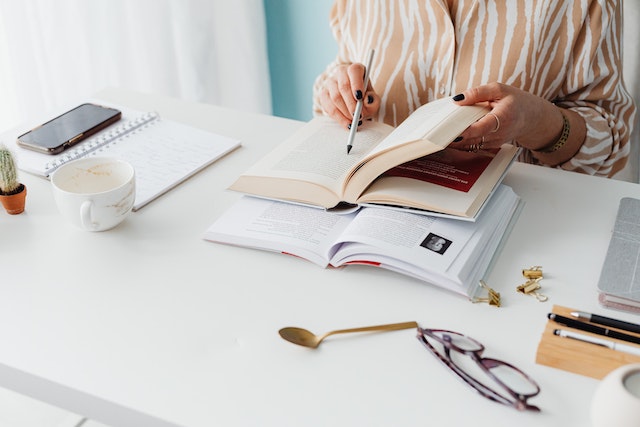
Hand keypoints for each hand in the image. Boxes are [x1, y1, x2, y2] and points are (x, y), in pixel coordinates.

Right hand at [317, 63, 380, 129]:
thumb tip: (368, 100)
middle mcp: (341, 73)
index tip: (360, 97)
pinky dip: (338, 117)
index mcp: (355, 69)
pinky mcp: (323, 94)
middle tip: (358, 115)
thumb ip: (373, 100)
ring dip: (345, 112)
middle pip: (343, 87)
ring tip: (354, 120)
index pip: (354, 71)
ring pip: (335, 97)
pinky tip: (347, 123)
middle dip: (351, 104)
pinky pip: (328, 106)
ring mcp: (330, 83)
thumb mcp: (373, 99)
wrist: (354, 102)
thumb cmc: (364, 98)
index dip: (356, 84)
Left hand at [448, 82, 564, 152]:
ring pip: (470, 145)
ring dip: (454, 141)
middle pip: (473, 139)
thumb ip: (478, 93)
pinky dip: (460, 142)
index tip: (451, 130)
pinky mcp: (490, 146)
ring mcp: (494, 142)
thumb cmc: (515, 101)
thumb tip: (457, 99)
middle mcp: (499, 133)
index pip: (483, 127)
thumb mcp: (499, 89)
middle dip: (454, 136)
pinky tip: (448, 135)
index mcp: (503, 117)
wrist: (530, 117)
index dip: (466, 131)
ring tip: (438, 134)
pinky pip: (472, 146)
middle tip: (436, 133)